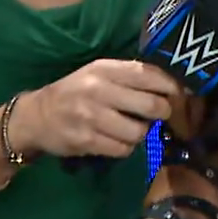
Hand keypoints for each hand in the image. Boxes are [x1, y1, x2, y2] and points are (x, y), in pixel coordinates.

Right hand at [17, 60, 181, 158]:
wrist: (37, 116)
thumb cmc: (75, 92)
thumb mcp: (98, 74)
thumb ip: (129, 76)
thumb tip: (172, 85)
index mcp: (104, 69)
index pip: (148, 74)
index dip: (170, 85)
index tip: (180, 93)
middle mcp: (98, 90)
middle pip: (150, 104)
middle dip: (162, 112)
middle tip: (160, 114)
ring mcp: (91, 116)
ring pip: (139, 131)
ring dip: (142, 133)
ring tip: (133, 129)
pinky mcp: (87, 140)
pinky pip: (123, 149)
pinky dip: (126, 147)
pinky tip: (118, 140)